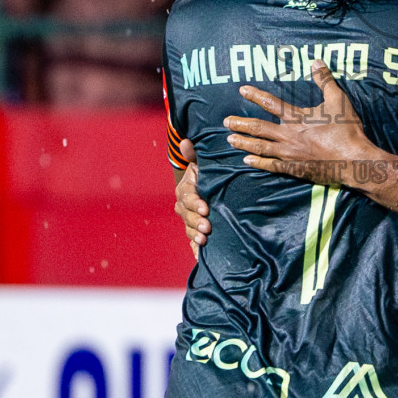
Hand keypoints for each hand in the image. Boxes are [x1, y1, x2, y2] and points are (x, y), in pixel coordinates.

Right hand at [174, 138, 206, 257]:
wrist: (213, 189)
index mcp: (185, 190)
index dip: (194, 203)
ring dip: (195, 236)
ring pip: (189, 230)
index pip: (187, 197)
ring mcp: (189, 221)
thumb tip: (185, 141)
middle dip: (196, 222)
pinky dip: (195, 250)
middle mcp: (184, 207)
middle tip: (207, 227)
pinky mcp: (196, 232)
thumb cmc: (209, 174)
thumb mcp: (203, 163)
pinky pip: (193, 243)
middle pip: (187, 216)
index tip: (205, 207)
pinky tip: (200, 255)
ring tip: (205, 240)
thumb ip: (194, 154)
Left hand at [224, 62, 376, 184]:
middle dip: (241, 123)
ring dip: (244, 142)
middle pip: (259, 128)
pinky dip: (258, 163)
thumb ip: (325, 81)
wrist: (353, 160)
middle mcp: (289, 136)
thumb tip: (316, 62)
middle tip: (226, 121)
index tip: (242, 90)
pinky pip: (271, 165)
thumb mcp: (338, 100)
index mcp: (298, 118)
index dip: (256, 95)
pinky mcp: (294, 168)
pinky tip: (247, 161)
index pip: (271, 103)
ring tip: (230, 139)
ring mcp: (290, 154)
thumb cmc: (347, 130)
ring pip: (261, 147)